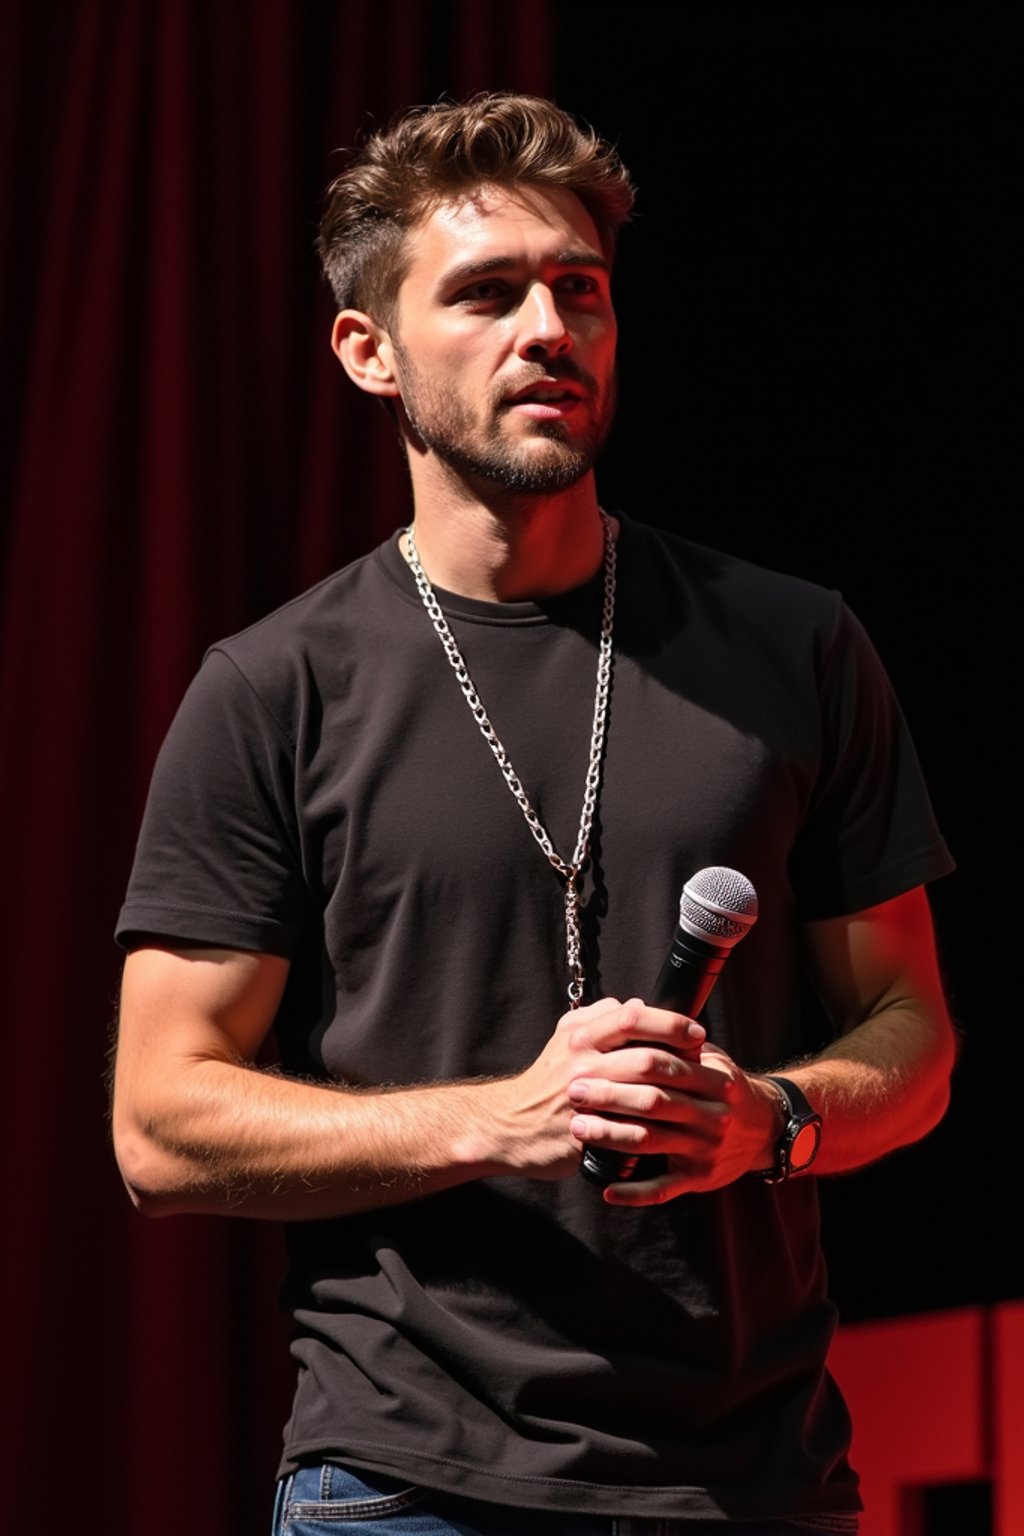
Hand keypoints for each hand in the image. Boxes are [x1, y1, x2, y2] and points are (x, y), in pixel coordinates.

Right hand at [477, 997, 705, 1181]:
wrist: (508, 1126)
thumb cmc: (546, 1081)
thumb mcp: (565, 1038)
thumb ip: (598, 1018)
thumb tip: (635, 1007)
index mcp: (580, 1036)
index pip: (634, 1017)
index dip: (671, 1023)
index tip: (696, 1032)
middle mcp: (582, 1063)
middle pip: (646, 1054)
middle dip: (683, 1060)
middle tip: (707, 1066)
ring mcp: (586, 1099)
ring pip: (645, 1093)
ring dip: (677, 1094)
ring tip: (698, 1095)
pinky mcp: (588, 1132)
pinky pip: (632, 1130)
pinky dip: (658, 1127)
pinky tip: (677, 1126)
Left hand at [566, 1042, 779, 1204]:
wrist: (766, 1129)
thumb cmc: (725, 1088)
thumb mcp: (713, 1058)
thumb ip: (676, 1042)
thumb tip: (630, 1009)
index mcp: (715, 1080)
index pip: (666, 1065)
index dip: (624, 1061)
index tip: (589, 1060)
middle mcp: (713, 1115)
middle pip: (654, 1102)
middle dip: (610, 1096)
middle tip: (574, 1092)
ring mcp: (707, 1149)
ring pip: (652, 1141)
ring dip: (611, 1135)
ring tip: (579, 1128)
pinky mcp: (701, 1178)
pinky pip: (663, 1190)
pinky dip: (634, 1192)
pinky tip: (608, 1190)